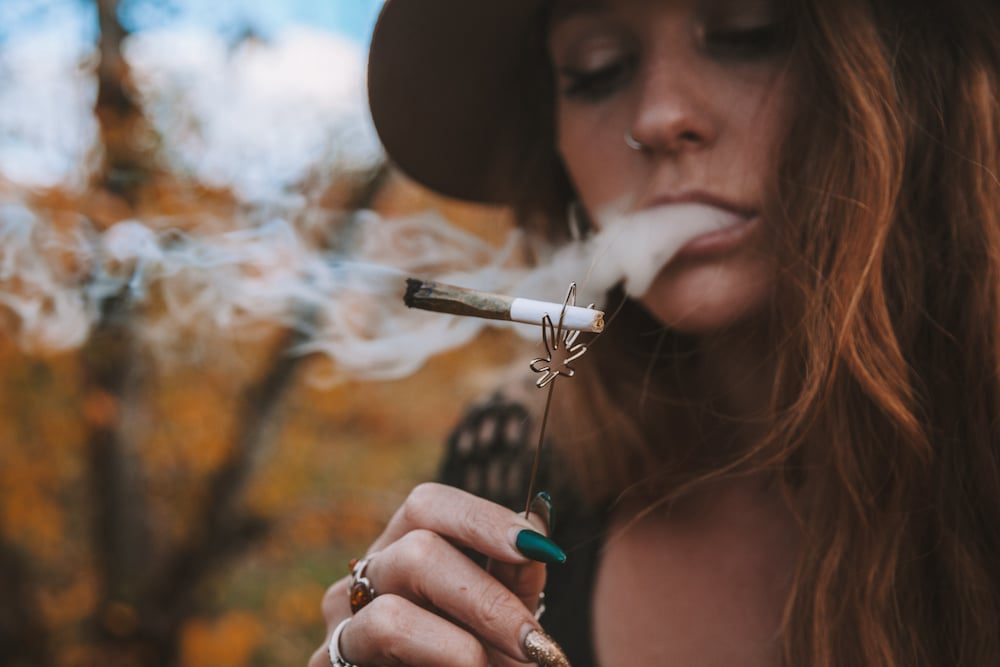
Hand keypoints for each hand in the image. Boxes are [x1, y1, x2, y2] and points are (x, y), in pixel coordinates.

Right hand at [308, 483, 568, 666]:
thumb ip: (517, 576)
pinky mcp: (326, 663)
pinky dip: (440, 664)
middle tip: (535, 643)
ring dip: (462, 650)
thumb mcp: (505, 618)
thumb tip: (540, 525)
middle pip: (417, 553)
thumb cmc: (480, 659)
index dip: (482, 519)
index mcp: (405, 544)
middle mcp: (366, 574)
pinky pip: (381, 652)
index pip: (428, 505)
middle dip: (487, 600)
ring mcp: (341, 623)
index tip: (537, 546)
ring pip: (391, 616)